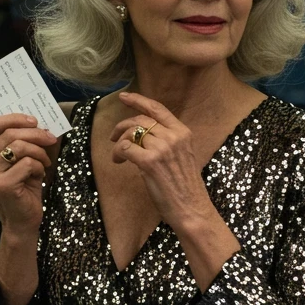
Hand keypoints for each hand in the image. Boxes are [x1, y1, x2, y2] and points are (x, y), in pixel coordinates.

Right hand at [0, 113, 56, 234]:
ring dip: (40, 153)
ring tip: (44, 163)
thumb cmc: (24, 186)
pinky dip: (39, 167)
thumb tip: (40, 122)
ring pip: (21, 147)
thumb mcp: (22, 159)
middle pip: (11, 133)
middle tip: (51, 139)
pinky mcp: (2, 184)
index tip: (35, 121)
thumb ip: (23, 140)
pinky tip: (38, 176)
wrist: (23, 219)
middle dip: (36, 134)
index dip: (17, 118)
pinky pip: (28, 163)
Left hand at [109, 91, 213, 232]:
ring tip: (118, 155)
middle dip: (122, 126)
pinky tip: (119, 161)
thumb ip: (167, 141)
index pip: (157, 109)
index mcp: (183, 132)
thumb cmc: (185, 186)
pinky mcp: (149, 162)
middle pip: (140, 120)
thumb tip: (143, 135)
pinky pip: (125, 148)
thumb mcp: (183, 155)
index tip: (124, 97)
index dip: (138, 100)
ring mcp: (161, 148)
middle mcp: (173, 136)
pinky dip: (118, 153)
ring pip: (131, 133)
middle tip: (113, 136)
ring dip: (119, 143)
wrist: (191, 208)